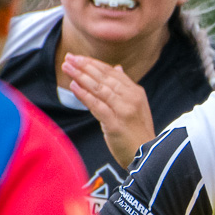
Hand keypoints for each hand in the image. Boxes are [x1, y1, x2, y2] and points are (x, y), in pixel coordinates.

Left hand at [63, 53, 156, 167]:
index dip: (93, 63)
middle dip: (85, 66)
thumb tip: (117, 68)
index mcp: (136, 92)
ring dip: (81, 77)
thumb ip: (124, 87)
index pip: (111, 72)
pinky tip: (74, 86)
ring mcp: (124, 110)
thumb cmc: (137, 133)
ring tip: (67, 68)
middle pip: (104, 78)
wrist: (146, 157)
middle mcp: (131, 98)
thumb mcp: (135, 106)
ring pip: (100, 89)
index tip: (78, 57)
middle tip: (69, 58)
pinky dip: (85, 95)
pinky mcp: (115, 124)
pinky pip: (97, 105)